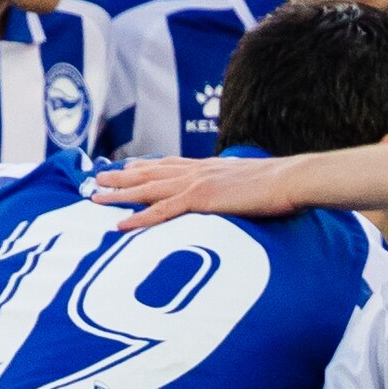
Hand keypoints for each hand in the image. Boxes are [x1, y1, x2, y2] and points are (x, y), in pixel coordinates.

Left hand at [91, 154, 301, 228]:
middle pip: (150, 173)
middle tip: (98, 179)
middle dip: (121, 177)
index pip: (169, 165)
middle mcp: (197, 170)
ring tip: (96, 197)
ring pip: (147, 189)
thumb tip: (238, 195)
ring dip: (119, 194)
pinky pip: (162, 211)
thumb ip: (237, 187)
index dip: (145, 166)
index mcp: (209, 167)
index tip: (126, 166)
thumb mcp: (252, 183)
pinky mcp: (200, 199)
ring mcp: (196, 183)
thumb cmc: (280, 185)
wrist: (290, 179)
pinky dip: (139, 218)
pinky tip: (120, 224)